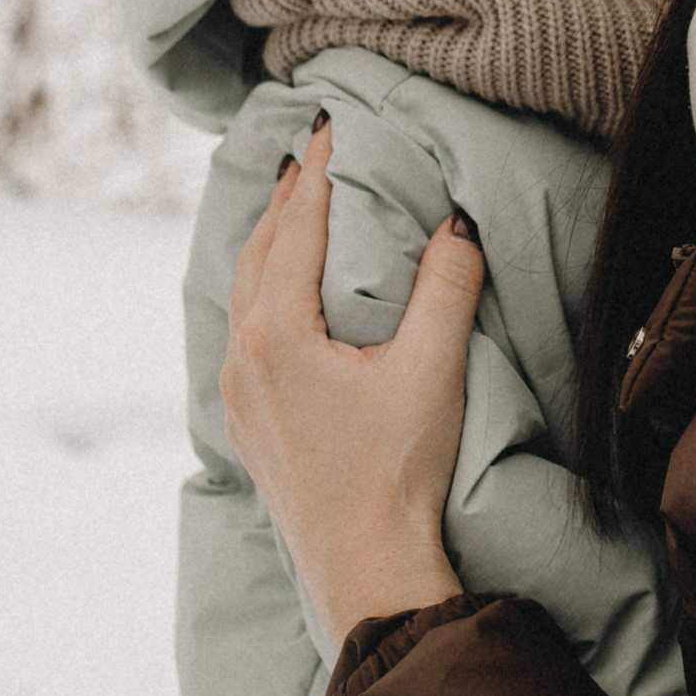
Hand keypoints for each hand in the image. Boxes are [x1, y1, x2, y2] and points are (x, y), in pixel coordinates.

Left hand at [218, 114, 485, 645]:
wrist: (365, 568)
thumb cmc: (399, 470)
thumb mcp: (433, 370)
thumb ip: (446, 288)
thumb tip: (456, 221)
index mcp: (278, 333)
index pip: (298, 230)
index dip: (318, 175)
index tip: (329, 127)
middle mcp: (244, 357)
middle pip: (258, 252)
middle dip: (286, 198)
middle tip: (308, 150)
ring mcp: (239, 394)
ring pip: (243, 291)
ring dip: (268, 240)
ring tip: (291, 203)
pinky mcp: (248, 423)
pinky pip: (241, 329)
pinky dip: (259, 286)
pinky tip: (277, 290)